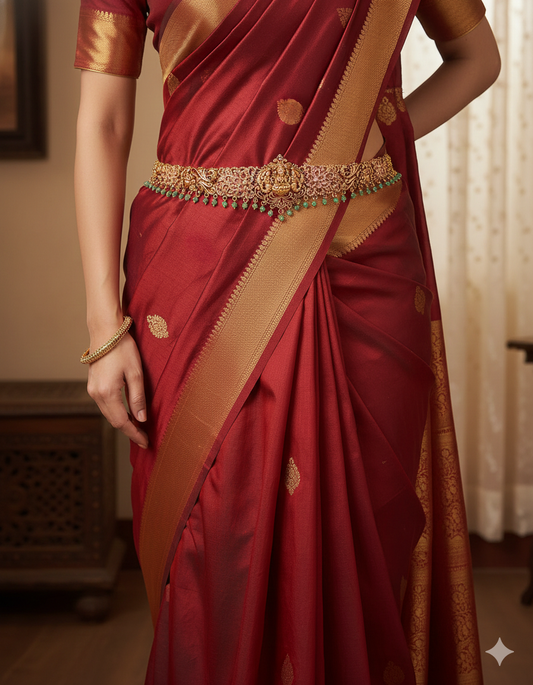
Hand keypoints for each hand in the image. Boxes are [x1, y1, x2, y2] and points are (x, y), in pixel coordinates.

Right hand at [86, 333, 148, 447]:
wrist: (105, 331)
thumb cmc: (122, 348)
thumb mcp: (135, 373)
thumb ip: (138, 398)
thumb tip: (141, 419)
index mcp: (107, 393)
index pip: (122, 422)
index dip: (134, 434)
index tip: (146, 442)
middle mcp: (96, 394)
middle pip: (113, 420)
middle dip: (129, 430)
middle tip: (144, 438)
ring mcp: (92, 389)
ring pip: (108, 413)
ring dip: (122, 421)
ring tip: (138, 428)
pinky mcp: (93, 384)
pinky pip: (105, 404)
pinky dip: (116, 411)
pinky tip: (127, 413)